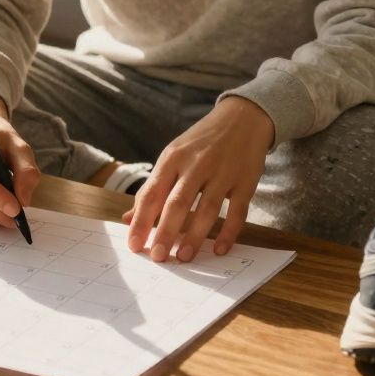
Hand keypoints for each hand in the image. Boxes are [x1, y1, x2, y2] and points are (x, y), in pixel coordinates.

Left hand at [124, 96, 273, 261]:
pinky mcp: (246, 180)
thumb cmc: (200, 142)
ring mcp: (223, 172)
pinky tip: (219, 249)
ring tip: (184, 257)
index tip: (134, 245)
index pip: (152, 193)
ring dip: (194, 236)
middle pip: (177, 203)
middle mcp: (196, 164)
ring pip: (206, 209)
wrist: (242, 118)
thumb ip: (152, 188)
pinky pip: (238, 211)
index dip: (141, 221)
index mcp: (172, 158)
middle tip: (157, 257)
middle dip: (165, 232)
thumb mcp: (173, 156)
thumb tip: (128, 219)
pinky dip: (229, 232)